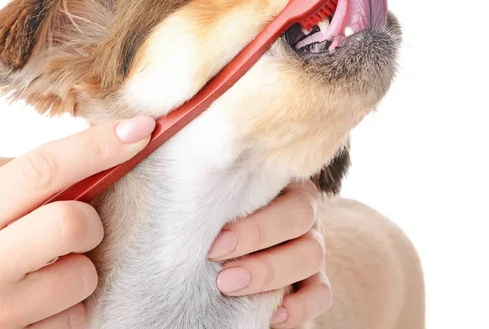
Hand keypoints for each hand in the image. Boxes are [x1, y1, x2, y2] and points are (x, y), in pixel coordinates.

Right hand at [0, 116, 155, 328]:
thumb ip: (21, 195)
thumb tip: (99, 157)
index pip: (42, 168)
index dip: (98, 145)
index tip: (140, 130)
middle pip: (72, 222)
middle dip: (91, 225)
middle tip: (77, 233)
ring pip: (82, 277)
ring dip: (80, 274)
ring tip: (47, 279)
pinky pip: (75, 320)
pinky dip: (69, 310)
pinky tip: (39, 310)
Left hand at [208, 182, 331, 327]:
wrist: (233, 247)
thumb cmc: (220, 213)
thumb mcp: (221, 197)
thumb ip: (213, 192)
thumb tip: (176, 192)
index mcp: (283, 183)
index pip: (279, 190)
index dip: (252, 223)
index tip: (214, 243)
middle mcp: (305, 211)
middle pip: (299, 219)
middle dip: (257, 244)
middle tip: (220, 269)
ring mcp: (314, 246)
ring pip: (311, 256)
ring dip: (270, 275)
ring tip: (229, 287)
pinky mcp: (317, 280)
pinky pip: (322, 294)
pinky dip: (300, 308)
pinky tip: (271, 316)